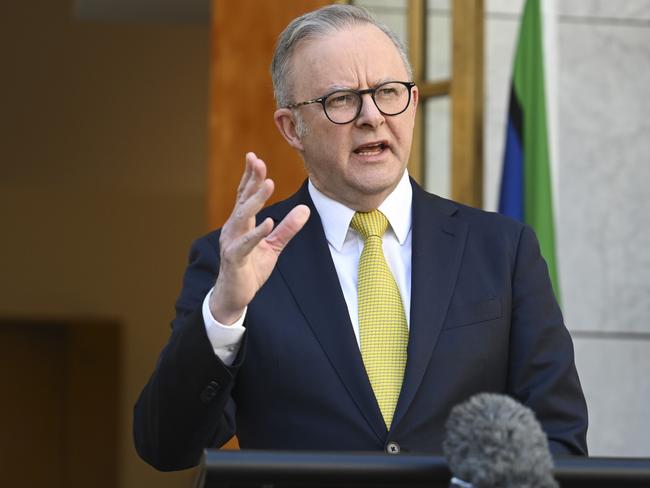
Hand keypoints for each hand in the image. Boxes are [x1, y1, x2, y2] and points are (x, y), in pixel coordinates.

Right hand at [209, 152, 309, 323]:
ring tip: (268, 184)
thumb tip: (305, 209)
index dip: (249, 177)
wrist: (234, 296)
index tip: (254, 157)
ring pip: (242, 217)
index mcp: (240, 224)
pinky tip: (268, 222)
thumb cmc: (250, 269)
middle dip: (251, 181)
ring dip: (255, 200)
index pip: (243, 196)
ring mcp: (231, 243)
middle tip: (259, 161)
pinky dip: (256, 233)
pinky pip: (246, 244)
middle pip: (242, 200)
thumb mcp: (273, 246)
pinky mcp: (235, 259)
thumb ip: (287, 228)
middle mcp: (232, 229)